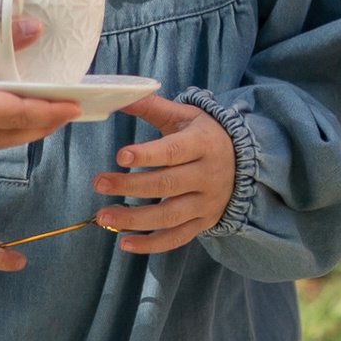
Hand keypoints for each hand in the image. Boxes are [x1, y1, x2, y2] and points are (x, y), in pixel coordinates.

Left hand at [92, 93, 235, 255]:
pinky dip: (151, 245)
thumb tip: (119, 95)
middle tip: (98, 183)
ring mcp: (206, 203)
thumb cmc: (203, 134)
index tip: (120, 156)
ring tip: (104, 217)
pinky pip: (177, 238)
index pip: (173, 151)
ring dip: (134, 219)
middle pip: (167, 185)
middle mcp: (207, 176)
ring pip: (169, 216)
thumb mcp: (183, 115)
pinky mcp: (202, 223)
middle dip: (131, 186)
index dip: (147, 155)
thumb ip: (151, 106)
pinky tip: (125, 243)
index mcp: (203, 144)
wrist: (242, 163)